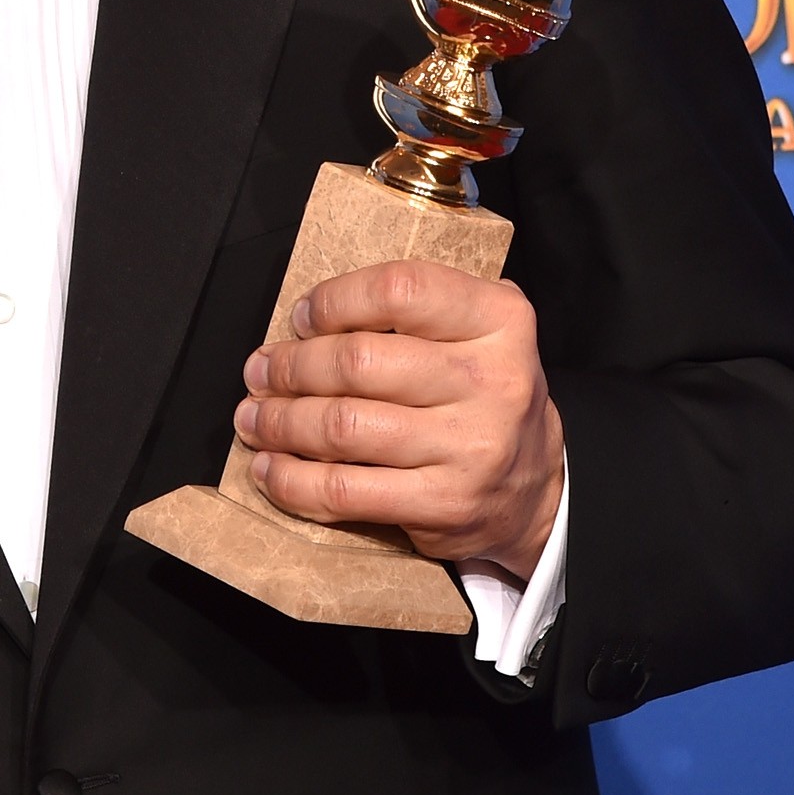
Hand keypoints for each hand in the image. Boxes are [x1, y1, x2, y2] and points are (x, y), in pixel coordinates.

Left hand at [234, 259, 563, 577]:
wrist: (539, 492)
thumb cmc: (482, 398)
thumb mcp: (477, 333)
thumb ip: (415, 308)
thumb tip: (309, 315)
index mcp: (499, 321)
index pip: (399, 290)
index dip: (335, 300)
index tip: (301, 317)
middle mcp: (491, 381)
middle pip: (356, 362)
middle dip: (289, 367)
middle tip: (260, 372)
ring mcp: (470, 447)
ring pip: (341, 426)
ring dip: (279, 422)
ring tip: (255, 418)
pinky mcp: (444, 504)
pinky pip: (343, 490)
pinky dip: (291, 479)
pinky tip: (270, 468)